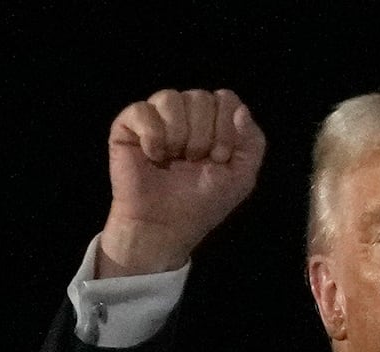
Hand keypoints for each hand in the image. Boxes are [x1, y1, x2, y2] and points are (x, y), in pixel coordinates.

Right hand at [97, 88, 265, 276]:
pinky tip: (153, 156)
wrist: (166, 226)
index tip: (219, 157)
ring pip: (171, 98)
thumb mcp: (241, 177)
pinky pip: (142, 110)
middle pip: (200, 97)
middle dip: (202, 135)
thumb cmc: (202, 203)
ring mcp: (156, 117)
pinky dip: (152, 136)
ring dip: (178, 135)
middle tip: (194, 162)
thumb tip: (241, 110)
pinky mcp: (127, 126)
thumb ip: (252, 142)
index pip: (226, 99)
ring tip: (174, 159)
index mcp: (213, 122)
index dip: (225, 127)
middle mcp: (185, 114)